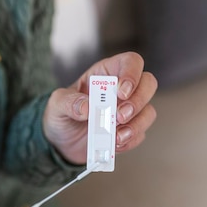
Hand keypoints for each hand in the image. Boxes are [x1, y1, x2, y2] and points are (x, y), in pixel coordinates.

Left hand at [43, 52, 157, 163]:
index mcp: (106, 74)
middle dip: (138, 101)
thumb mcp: (57, 104)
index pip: (131, 62)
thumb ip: (68, 101)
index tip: (121, 93)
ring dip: (136, 124)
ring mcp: (129, 111)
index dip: (132, 74)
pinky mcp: (130, 131)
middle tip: (120, 116)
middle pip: (148, 84)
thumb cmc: (62, 115)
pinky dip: (130, 140)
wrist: (62, 143)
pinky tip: (114, 144)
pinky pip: (141, 134)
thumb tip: (86, 107)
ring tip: (116, 136)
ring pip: (149, 111)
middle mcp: (122, 90)